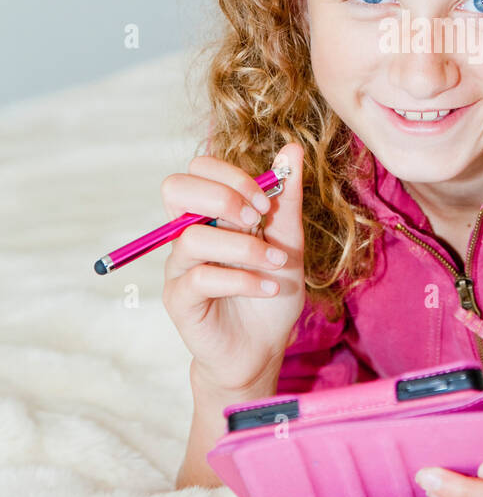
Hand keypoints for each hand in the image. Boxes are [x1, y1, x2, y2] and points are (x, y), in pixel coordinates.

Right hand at [161, 142, 306, 394]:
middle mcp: (187, 233)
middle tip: (258, 220)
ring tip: (277, 265)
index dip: (232, 176)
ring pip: (193, 237)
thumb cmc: (271, 291)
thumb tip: (291, 148)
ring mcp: (179, 266)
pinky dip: (243, 280)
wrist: (263, 348)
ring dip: (245, 248)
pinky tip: (267, 289)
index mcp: (210, 213)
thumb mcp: (288, 241)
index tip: (267, 201)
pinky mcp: (179, 299)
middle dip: (224, 197)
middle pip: (176, 187)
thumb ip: (286, 197)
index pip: (199, 168)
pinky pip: (203, 278)